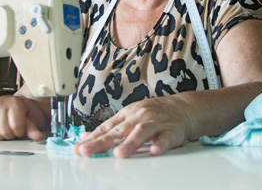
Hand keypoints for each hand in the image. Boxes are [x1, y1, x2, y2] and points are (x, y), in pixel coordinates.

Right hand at [0, 95, 44, 140]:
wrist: (14, 105)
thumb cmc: (23, 112)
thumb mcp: (31, 119)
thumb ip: (33, 129)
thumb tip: (38, 137)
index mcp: (14, 102)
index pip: (16, 126)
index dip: (20, 132)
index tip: (21, 129)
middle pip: (4, 132)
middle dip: (11, 135)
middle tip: (13, 129)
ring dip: (1, 137)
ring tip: (6, 129)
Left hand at [73, 95, 192, 158]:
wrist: (182, 107)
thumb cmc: (152, 113)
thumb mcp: (128, 116)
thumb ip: (109, 128)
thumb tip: (85, 137)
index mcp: (127, 115)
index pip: (107, 128)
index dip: (92, 138)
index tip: (79, 148)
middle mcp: (139, 117)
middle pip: (119, 130)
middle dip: (102, 141)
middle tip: (87, 151)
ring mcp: (155, 123)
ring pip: (141, 132)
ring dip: (130, 143)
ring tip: (119, 154)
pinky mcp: (171, 131)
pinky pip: (165, 138)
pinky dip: (160, 144)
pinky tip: (154, 151)